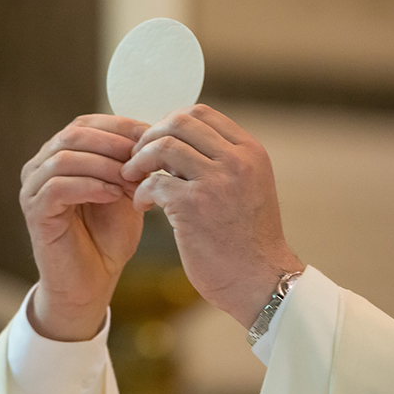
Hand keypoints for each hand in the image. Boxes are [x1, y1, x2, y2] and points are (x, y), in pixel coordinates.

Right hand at [19, 115, 146, 340]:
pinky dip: (90, 186)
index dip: (120, 125)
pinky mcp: (34, 211)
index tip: (153, 135)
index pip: (87, 123)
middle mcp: (41, 166)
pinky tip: (114, 195)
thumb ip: (130, 164)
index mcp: (61, 155)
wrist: (93, 282)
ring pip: (65, 158)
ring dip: (104, 165)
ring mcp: (33, 188)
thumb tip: (152, 133)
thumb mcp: (125, 192)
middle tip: (143, 157)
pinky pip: (57, 187)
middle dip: (114, 143)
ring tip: (132, 180)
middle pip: (74, 134)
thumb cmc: (108, 238)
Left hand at [121, 105, 303, 328]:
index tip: (158, 144)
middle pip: (179, 122)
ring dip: (139, 161)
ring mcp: (216, 182)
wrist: (261, 280)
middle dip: (150, 136)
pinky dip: (141, 192)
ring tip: (133, 179)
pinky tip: (142, 206)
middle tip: (138, 158)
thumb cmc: (249, 240)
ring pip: (163, 146)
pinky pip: (154, 183)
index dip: (170, 124)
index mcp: (251, 152)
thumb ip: (224, 162)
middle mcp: (237, 161)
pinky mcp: (194, 207)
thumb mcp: (249, 187)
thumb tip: (179, 142)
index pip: (202, 113)